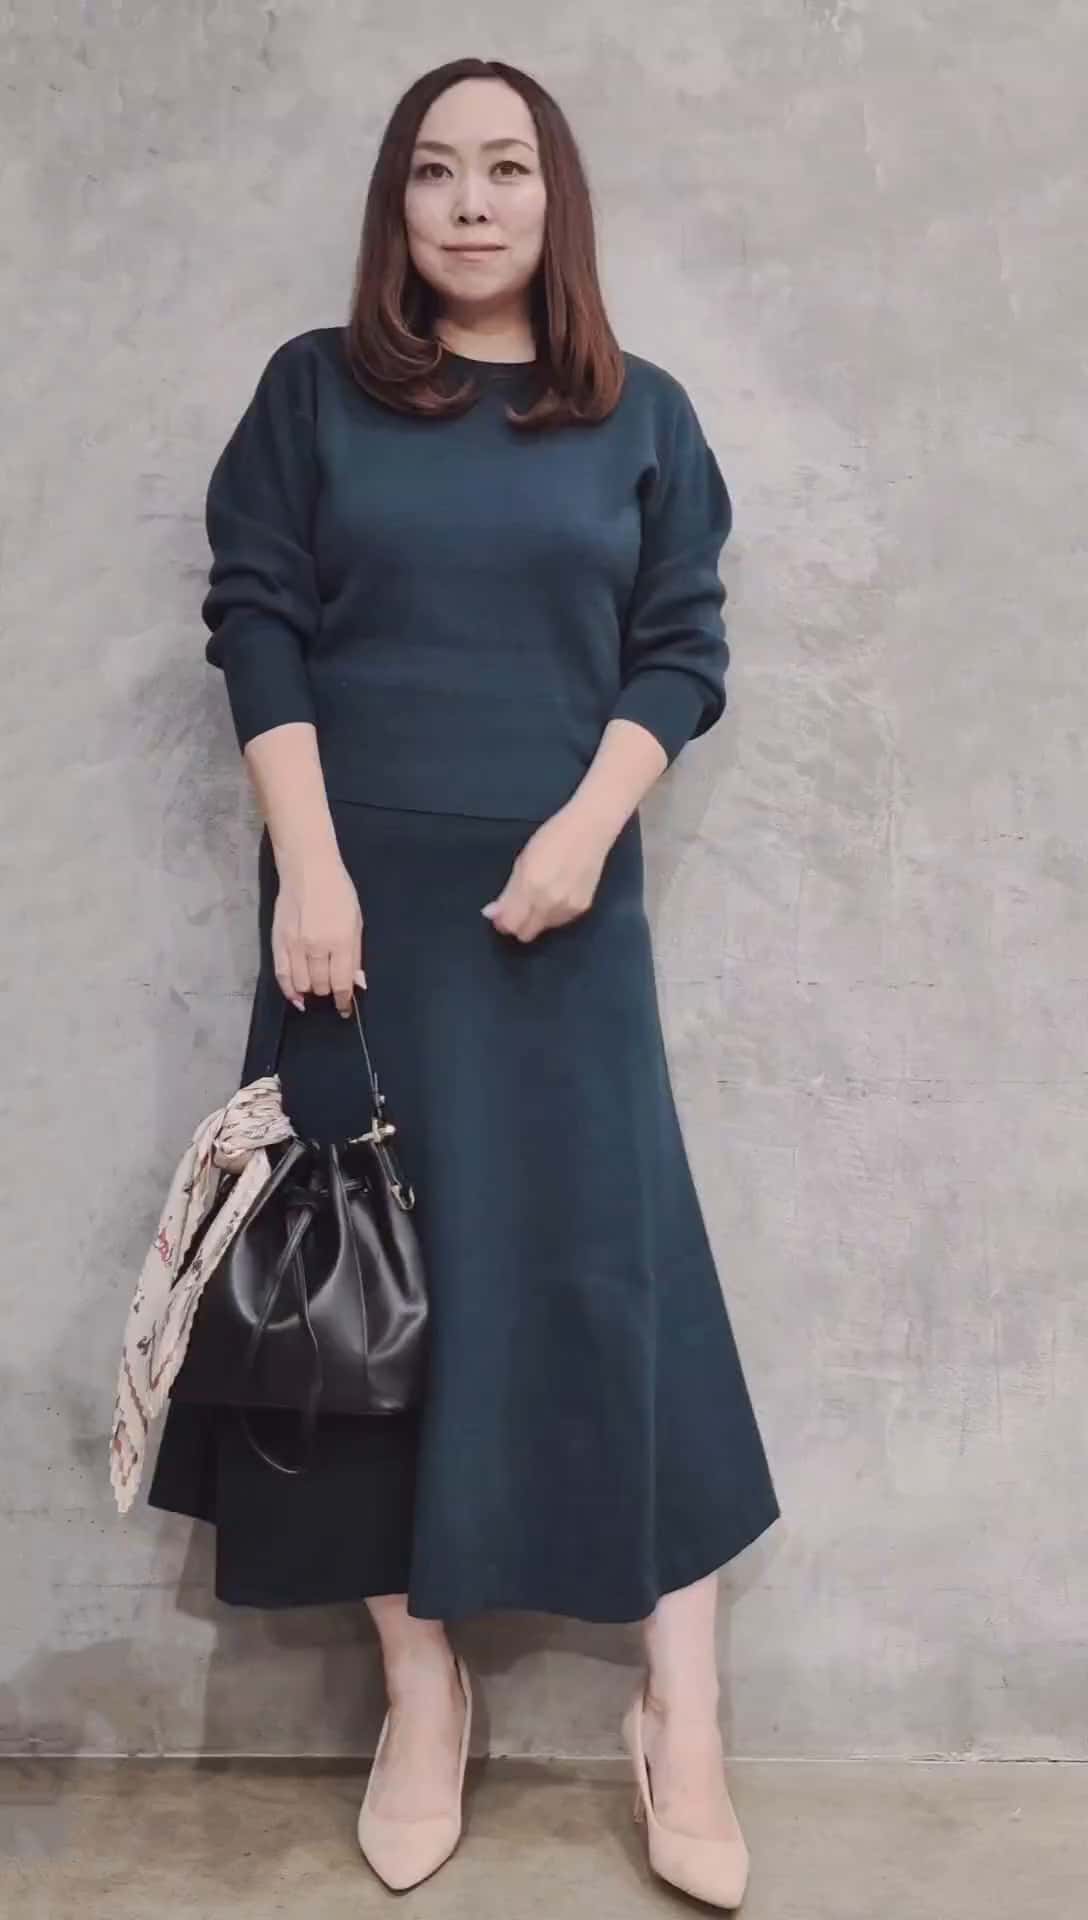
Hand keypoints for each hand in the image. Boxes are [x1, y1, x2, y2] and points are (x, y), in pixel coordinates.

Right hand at [271, 847, 366, 1014]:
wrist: (307, 868)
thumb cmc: (338, 892)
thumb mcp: (356, 921)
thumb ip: (355, 955)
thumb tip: (357, 983)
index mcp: (341, 941)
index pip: (341, 983)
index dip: (344, 1001)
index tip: (345, 1008)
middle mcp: (317, 946)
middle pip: (321, 986)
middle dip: (329, 991)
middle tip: (332, 987)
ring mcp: (295, 945)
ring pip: (302, 985)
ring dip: (311, 990)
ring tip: (316, 985)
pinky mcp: (278, 941)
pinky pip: (281, 975)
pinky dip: (289, 990)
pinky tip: (297, 997)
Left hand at [481, 803, 611, 943]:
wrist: (590, 830)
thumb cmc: (552, 838)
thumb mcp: (522, 862)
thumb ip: (508, 893)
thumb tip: (491, 914)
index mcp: (530, 887)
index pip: (511, 924)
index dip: (503, 921)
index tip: (501, 913)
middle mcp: (549, 903)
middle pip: (526, 933)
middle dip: (518, 924)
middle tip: (519, 906)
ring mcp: (568, 908)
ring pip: (543, 929)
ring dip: (537, 918)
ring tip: (543, 893)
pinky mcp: (582, 908)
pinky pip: (560, 922)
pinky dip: (553, 913)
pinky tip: (558, 893)